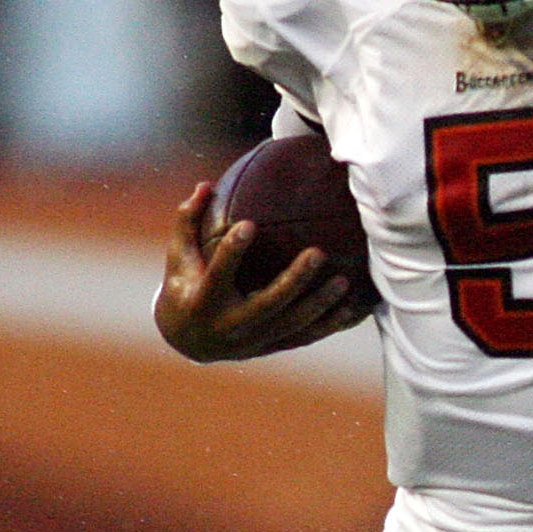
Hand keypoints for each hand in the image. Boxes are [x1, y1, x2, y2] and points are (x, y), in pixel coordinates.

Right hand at [154, 181, 372, 362]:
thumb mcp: (178, 256)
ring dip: (320, 305)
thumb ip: (188, 221)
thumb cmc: (185, 285)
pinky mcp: (271, 347)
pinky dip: (330, 325)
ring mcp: (253, 340)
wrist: (190, 341)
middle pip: (267, 304)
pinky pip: (305, 337)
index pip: (218, 275)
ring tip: (344, 281)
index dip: (232, 252)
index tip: (248, 224)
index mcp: (202, 302)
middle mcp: (230, 326)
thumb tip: (205, 184)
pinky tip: (354, 309)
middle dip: (294, 281)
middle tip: (318, 252)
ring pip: (292, 325)